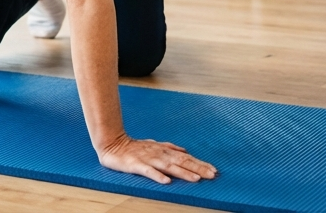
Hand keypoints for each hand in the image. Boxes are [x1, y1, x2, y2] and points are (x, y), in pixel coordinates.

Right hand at [97, 134, 217, 183]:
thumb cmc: (134, 147)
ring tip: (196, 179)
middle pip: (181, 162)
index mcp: (164, 150)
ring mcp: (148, 159)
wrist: (112, 143)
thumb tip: (185, 151)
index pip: (186, 158)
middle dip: (198, 168)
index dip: (200, 164)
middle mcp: (159, 154)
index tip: (213, 170)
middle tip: (212, 175)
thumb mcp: (154, 145)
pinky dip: (157, 176)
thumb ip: (170, 148)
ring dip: (183, 172)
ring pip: (168, 166)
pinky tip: (166, 182)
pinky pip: (148, 171)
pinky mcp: (136, 165)